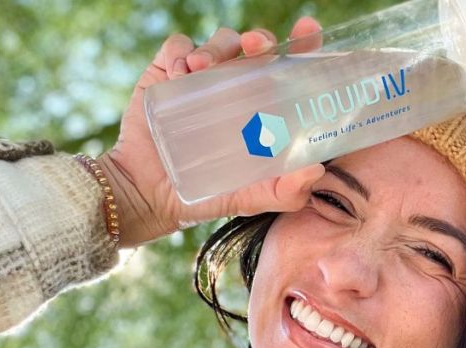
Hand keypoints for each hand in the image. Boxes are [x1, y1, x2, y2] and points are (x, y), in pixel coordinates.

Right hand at [100, 17, 325, 247]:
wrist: (149, 195)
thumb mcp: (252, 198)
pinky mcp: (168, 75)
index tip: (308, 30)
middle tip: (254, 46)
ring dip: (215, 46)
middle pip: (258, 48)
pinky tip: (178, 73)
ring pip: (221, 41)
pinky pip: (178, 46)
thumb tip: (316, 171)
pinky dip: (180, 51)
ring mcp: (204, 78)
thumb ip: (285, 192)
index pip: (290, 68)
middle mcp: (239, 87)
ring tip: (199, 67)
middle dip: (260, 39)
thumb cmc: (207, 195)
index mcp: (265, 107)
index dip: (304, 46)